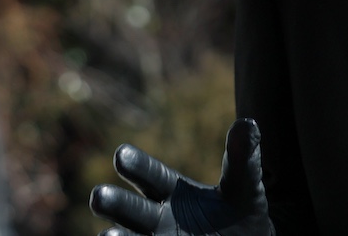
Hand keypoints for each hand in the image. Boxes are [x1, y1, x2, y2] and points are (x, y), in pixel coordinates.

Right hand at [89, 118, 274, 235]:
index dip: (138, 166)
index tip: (122, 154)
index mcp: (174, 192)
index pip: (152, 177)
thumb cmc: (242, 213)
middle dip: (116, 203)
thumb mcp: (244, 187)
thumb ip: (243, 159)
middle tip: (99, 195)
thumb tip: (248, 123)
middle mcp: (158, 218)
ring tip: (107, 235)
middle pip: (132, 209)